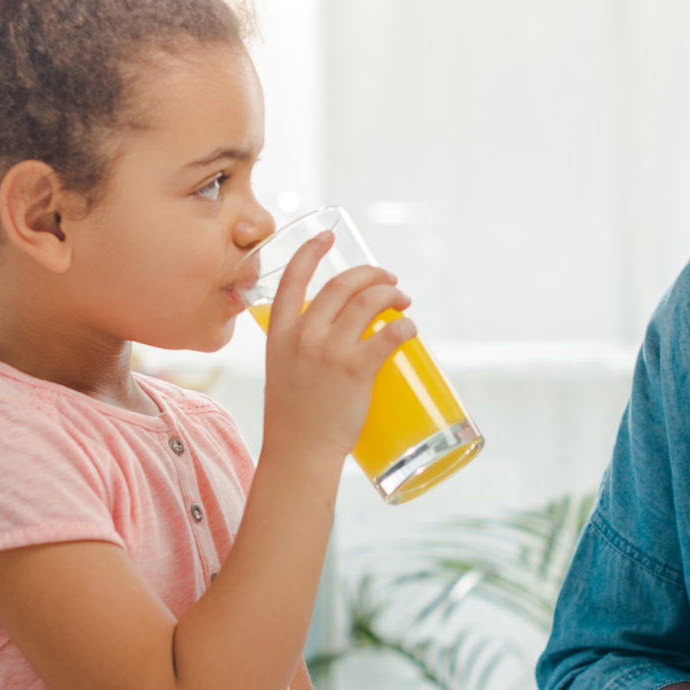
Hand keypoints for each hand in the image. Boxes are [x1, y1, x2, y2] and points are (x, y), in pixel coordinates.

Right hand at [257, 231, 411, 471]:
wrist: (299, 453)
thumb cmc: (294, 417)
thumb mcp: (282, 369)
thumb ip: (297, 345)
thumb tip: (331, 329)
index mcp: (279, 333)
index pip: (293, 278)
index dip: (311, 251)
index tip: (328, 236)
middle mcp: (303, 335)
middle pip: (343, 285)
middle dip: (370, 275)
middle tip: (388, 280)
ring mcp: (329, 351)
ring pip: (369, 302)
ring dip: (392, 294)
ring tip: (402, 300)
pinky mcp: (356, 370)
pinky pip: (390, 335)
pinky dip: (406, 327)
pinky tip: (411, 328)